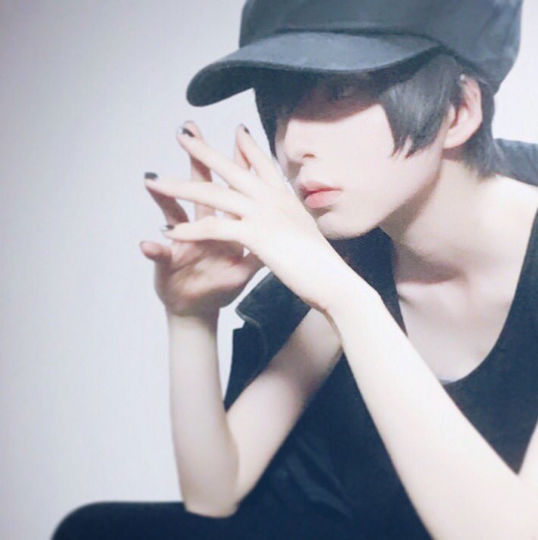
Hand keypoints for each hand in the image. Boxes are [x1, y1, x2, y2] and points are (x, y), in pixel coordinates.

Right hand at [140, 120, 264, 318]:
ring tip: (152, 180)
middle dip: (195, 162)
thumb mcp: (248, 267)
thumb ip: (264, 245)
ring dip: (162, 197)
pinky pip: (160, 256)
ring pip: (172, 214)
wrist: (198, 310)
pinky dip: (154, 249)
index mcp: (225, 226)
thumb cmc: (221, 284)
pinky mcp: (167, 263)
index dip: (237, 167)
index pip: (232, 191)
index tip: (241, 136)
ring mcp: (181, 241)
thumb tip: (290, 228)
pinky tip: (147, 242)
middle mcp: (201, 226)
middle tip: (187, 132)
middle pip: (200, 190)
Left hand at [143, 122, 355, 314]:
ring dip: (180, 187)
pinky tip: (168, 231)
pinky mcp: (256, 235)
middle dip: (203, 151)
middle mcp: (274, 200)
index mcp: (287, 199)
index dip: (248, 148)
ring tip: (154, 181)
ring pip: (214, 194)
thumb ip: (298, 224)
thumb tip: (299, 223)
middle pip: (231, 169)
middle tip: (181, 134)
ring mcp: (264, 215)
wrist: (336, 283)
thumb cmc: (327, 268)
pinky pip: (214, 228)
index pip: (264, 165)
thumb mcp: (310, 236)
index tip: (236, 131)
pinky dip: (189, 230)